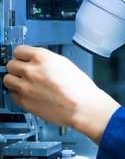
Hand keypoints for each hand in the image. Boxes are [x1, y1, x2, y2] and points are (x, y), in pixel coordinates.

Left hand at [3, 45, 120, 142]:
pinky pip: (12, 94)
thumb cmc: (80, 88)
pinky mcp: (24, 101)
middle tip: (26, 73)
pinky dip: (18, 93)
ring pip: (7, 79)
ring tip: (26, 84)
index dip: (22, 56)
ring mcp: (25, 87)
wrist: (83, 107)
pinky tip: (30, 94)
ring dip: (15, 80)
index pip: (19, 50)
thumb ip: (47, 62)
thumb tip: (37, 63)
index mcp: (42, 58)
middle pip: (11, 64)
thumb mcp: (65, 65)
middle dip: (18, 68)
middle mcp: (31, 70)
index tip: (24, 59)